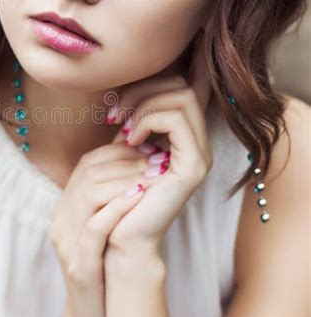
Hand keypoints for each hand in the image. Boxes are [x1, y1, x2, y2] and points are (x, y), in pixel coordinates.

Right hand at [49, 142, 159, 316]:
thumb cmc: (109, 270)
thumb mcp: (109, 228)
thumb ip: (117, 196)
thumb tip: (146, 160)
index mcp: (65, 209)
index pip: (86, 164)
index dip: (117, 151)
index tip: (148, 149)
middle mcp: (60, 222)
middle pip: (87, 175)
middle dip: (124, 162)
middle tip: (156, 159)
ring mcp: (66, 244)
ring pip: (88, 195)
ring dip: (124, 180)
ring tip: (153, 175)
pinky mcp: (79, 266)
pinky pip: (94, 228)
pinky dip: (117, 208)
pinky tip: (139, 198)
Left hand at [106, 30, 212, 257]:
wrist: (118, 234)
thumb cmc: (116, 191)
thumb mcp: (124, 145)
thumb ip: (134, 118)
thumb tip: (128, 83)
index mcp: (184, 137)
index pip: (182, 86)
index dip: (152, 82)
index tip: (118, 105)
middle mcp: (197, 143)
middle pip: (183, 85)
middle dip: (144, 91)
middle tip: (116, 116)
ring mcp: (200, 155)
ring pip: (183, 96)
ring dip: (145, 105)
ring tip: (123, 129)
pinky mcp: (193, 166)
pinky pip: (178, 119)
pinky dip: (150, 119)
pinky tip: (129, 139)